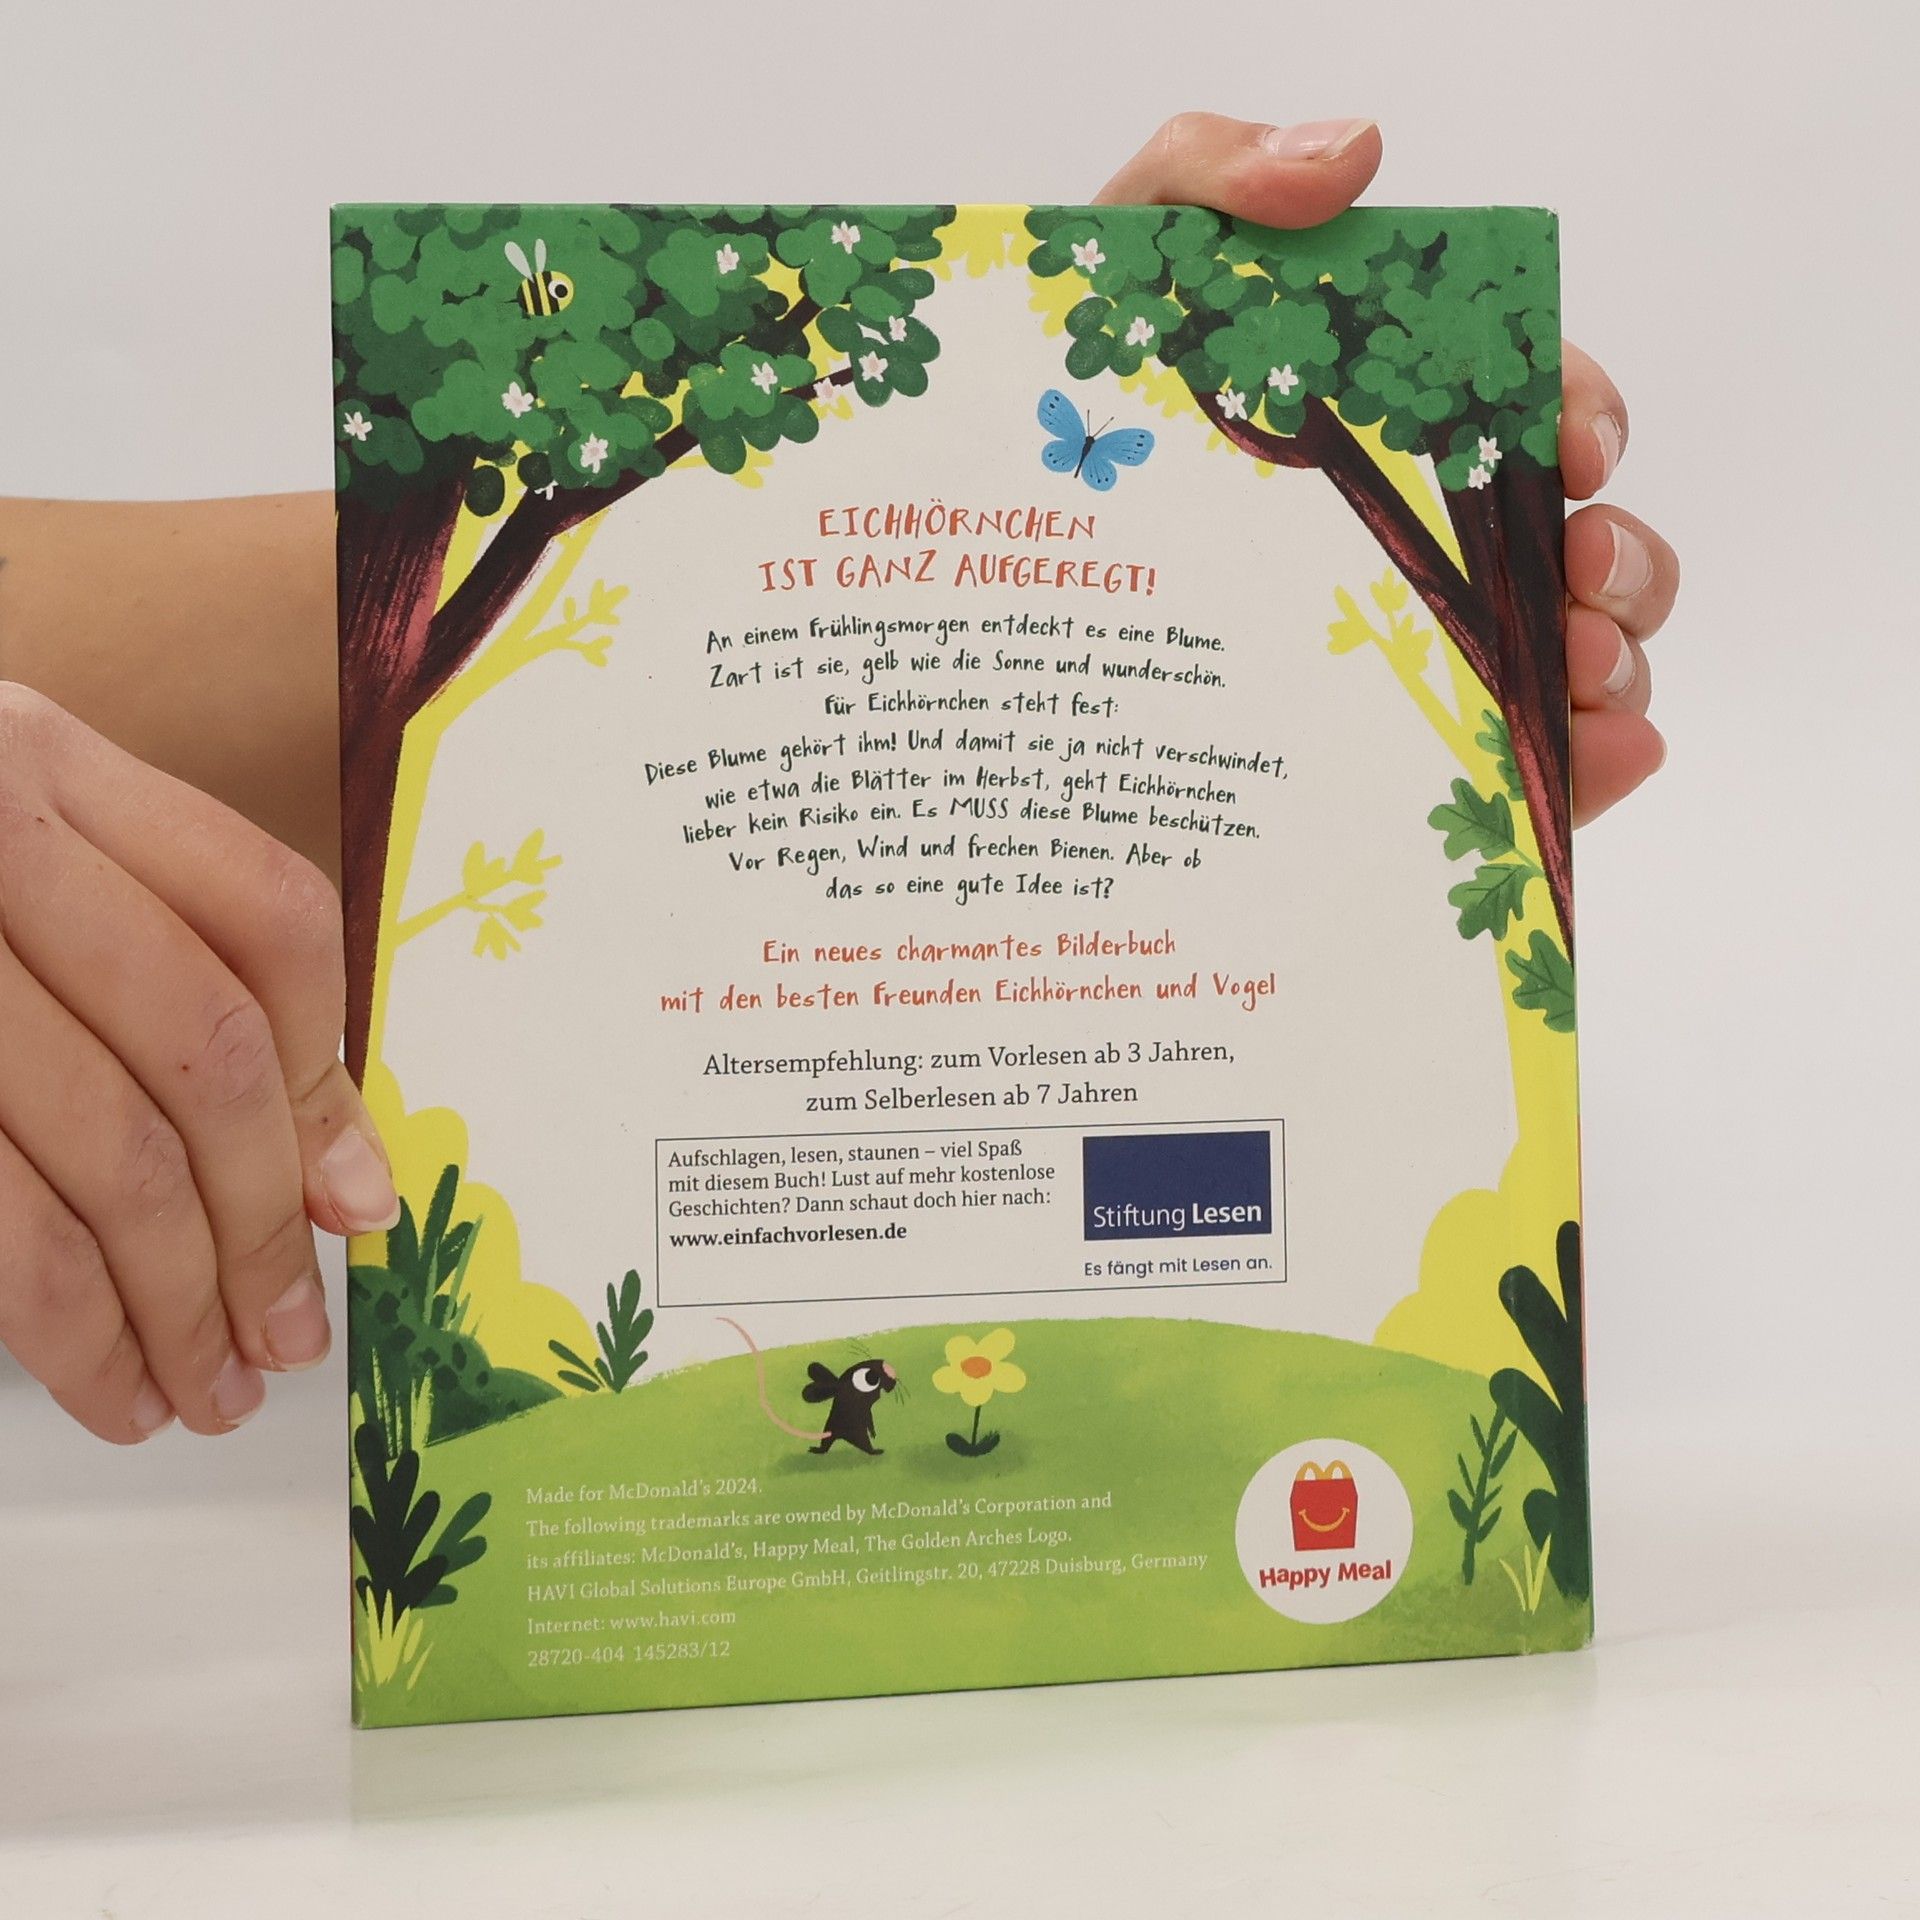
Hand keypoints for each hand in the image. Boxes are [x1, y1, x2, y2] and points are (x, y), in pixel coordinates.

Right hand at [0, 686, 394, 1441]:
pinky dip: (79, 1336)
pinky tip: (117, 1388)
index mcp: (49, 763)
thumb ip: (172, 979)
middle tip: (293, 1337)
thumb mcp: (14, 869)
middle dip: (264, 1226)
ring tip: (217, 1392)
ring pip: (116, 1158)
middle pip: (210, 1055)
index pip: (270, 919)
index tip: (353, 1206)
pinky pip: (13, 1232)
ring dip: (185, 1306)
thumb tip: (344, 1187)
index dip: (328, 1077)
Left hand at [1098, 113, 1673, 824]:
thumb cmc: (1065, 410)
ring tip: (1577, 672)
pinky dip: (1586, 768)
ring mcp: (1403, 647)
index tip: (1572, 445)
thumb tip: (1350, 154)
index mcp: (1386, 415)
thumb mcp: (1118, 276)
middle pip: (1574, 541)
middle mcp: (1413, 533)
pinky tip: (1602, 760)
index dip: (1578, 410)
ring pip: (1568, 655)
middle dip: (1620, 553)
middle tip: (1580, 568)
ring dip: (1613, 658)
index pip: (1526, 402)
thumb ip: (1211, 177)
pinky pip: (1513, 770)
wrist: (967, 557)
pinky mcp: (1380, 758)